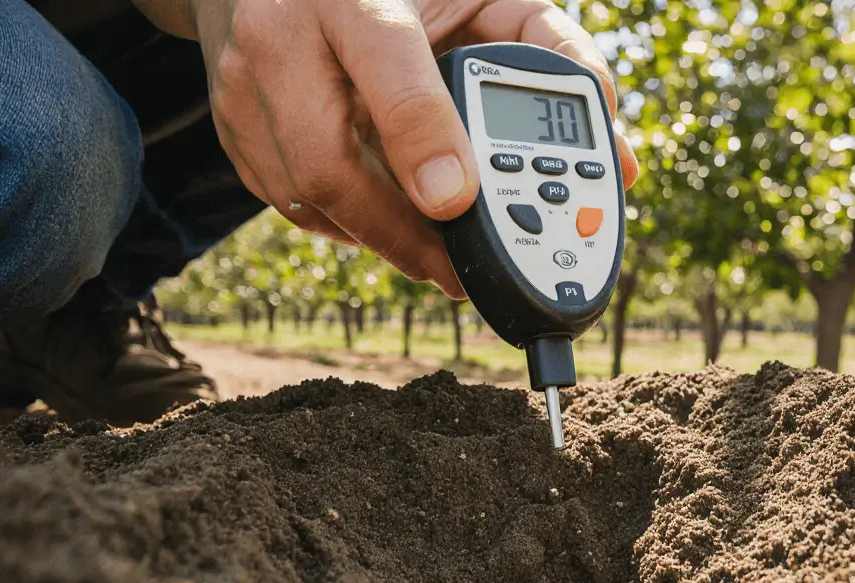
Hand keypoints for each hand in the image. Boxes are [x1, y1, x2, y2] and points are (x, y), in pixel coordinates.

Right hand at [132, 0, 639, 297]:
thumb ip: (552, 55)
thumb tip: (621, 160)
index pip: (388, 63)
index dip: (423, 138)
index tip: (458, 201)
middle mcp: (284, 35)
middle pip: (329, 162)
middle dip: (403, 236)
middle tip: (464, 275)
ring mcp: (245, 88)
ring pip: (309, 197)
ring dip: (382, 242)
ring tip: (442, 264)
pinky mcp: (233, 130)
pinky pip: (292, 203)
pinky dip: (349, 226)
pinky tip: (391, 227)